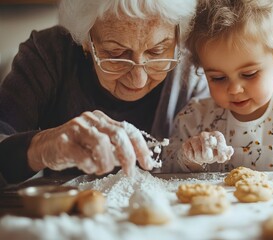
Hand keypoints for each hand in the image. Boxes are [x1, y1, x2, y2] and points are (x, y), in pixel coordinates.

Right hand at [28, 110, 155, 175]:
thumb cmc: (75, 148)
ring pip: (101, 143)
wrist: (43, 147)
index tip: (148, 164)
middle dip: (128, 156)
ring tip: (102, 169)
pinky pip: (82, 155)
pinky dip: (89, 165)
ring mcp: (77, 128)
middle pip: (118, 134)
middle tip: (130, 172)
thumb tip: (137, 161)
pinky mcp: (64, 141)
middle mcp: (91, 120)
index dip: (141, 147)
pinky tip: (88, 168)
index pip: (129, 129)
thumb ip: (115, 149)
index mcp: (103, 120)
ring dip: (106, 162)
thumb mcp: (98, 146)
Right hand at [181, 131, 233, 165]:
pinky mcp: (186, 144)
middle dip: (208, 157)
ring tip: (201, 158)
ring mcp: (194, 138)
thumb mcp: (220, 153)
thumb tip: (230, 151)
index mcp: (215, 135)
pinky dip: (192, 158)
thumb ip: (226, 152)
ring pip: (197, 151)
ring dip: (200, 158)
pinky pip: (189, 153)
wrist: (197, 153)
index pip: (219, 138)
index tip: (221, 159)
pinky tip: (195, 156)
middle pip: (207, 146)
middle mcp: (205, 135)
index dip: (221, 149)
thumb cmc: (211, 152)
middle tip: (209, 159)